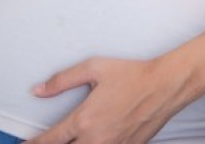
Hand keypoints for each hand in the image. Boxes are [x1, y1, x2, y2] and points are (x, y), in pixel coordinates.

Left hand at [25, 56, 195, 143]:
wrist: (165, 86)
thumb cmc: (132, 75)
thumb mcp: (94, 68)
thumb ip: (63, 80)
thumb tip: (39, 90)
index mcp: (84, 119)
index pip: (50, 140)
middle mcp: (96, 139)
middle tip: (45, 143)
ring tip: (71, 142)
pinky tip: (93, 142)